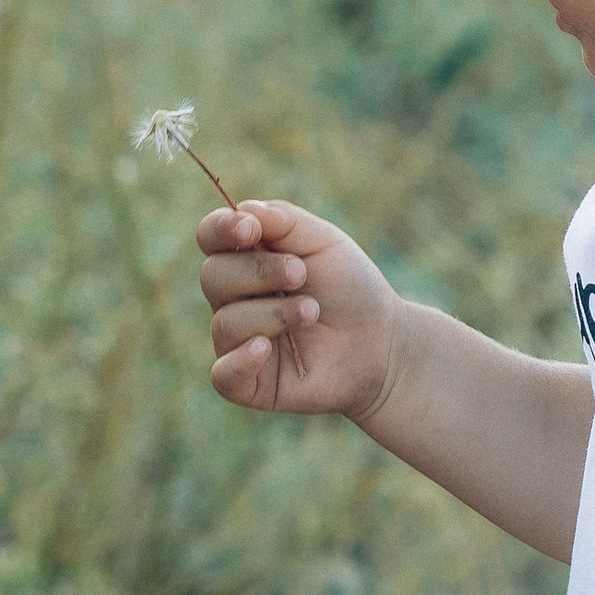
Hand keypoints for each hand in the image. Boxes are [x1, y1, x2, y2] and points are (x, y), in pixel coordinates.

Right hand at [198, 201, 406, 422]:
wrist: (383, 342)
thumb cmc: (350, 288)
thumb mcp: (323, 241)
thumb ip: (282, 221)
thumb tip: (241, 211)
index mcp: (245, 258)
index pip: (210, 237)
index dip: (220, 230)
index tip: (249, 230)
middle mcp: (233, 299)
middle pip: (212, 277)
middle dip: (258, 272)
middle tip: (301, 275)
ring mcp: (237, 341)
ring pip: (225, 323)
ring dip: (273, 313)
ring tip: (312, 312)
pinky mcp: (248, 383)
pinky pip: (223, 374)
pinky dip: (241, 360)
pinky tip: (266, 349)